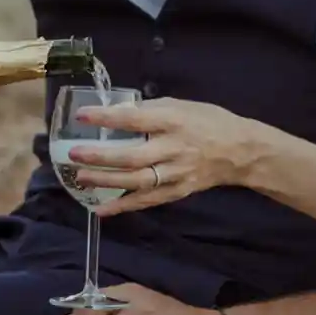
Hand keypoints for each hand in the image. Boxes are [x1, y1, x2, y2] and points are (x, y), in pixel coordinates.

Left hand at [66, 98, 264, 216]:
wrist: (240, 151)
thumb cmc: (208, 121)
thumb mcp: (181, 105)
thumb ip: (150, 109)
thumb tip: (116, 112)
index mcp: (174, 121)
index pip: (136, 119)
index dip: (108, 118)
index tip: (83, 115)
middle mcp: (174, 149)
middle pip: (133, 156)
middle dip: (102, 157)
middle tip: (75, 154)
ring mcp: (176, 174)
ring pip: (138, 181)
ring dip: (107, 182)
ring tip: (81, 177)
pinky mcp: (178, 191)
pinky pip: (148, 201)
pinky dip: (124, 207)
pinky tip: (102, 209)